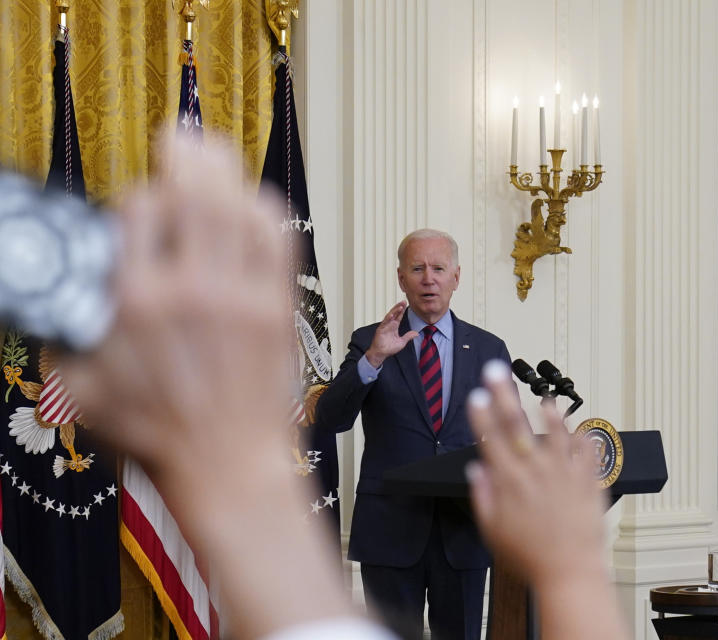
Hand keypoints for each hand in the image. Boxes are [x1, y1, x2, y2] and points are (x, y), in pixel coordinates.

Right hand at [60, 134, 290, 476]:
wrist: (227, 465)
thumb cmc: (156, 433)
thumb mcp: (82, 387)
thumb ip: (66, 330)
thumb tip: (65, 289)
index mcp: (136, 303)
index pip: (138, 212)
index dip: (138, 196)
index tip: (139, 204)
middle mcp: (191, 290)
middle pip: (194, 192)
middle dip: (186, 153)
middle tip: (179, 137)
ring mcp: (242, 297)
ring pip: (239, 207)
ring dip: (226, 170)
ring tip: (212, 151)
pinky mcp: (278, 309)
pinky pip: (279, 241)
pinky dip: (267, 211)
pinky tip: (255, 200)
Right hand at [365, 301, 417, 367]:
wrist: (381, 354)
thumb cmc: (389, 349)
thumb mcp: (402, 342)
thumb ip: (408, 336)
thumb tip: (416, 333)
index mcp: (394, 327)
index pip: (398, 316)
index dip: (402, 311)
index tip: (406, 304)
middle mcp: (389, 325)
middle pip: (394, 314)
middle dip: (399, 307)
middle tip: (404, 301)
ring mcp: (384, 327)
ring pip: (390, 316)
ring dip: (394, 311)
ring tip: (400, 306)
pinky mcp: (380, 330)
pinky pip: (384, 323)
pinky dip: (388, 318)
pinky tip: (392, 314)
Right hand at [466, 361, 604, 584]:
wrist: (570, 573)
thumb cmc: (530, 558)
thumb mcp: (493, 532)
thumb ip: (482, 497)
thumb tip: (475, 471)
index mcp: (509, 482)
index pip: (491, 439)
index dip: (481, 415)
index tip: (476, 395)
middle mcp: (535, 471)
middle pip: (516, 425)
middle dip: (503, 395)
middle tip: (496, 372)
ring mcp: (563, 473)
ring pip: (554, 432)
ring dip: (547, 412)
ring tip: (543, 396)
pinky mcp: (587, 481)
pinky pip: (586, 451)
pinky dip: (581, 436)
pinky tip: (578, 425)